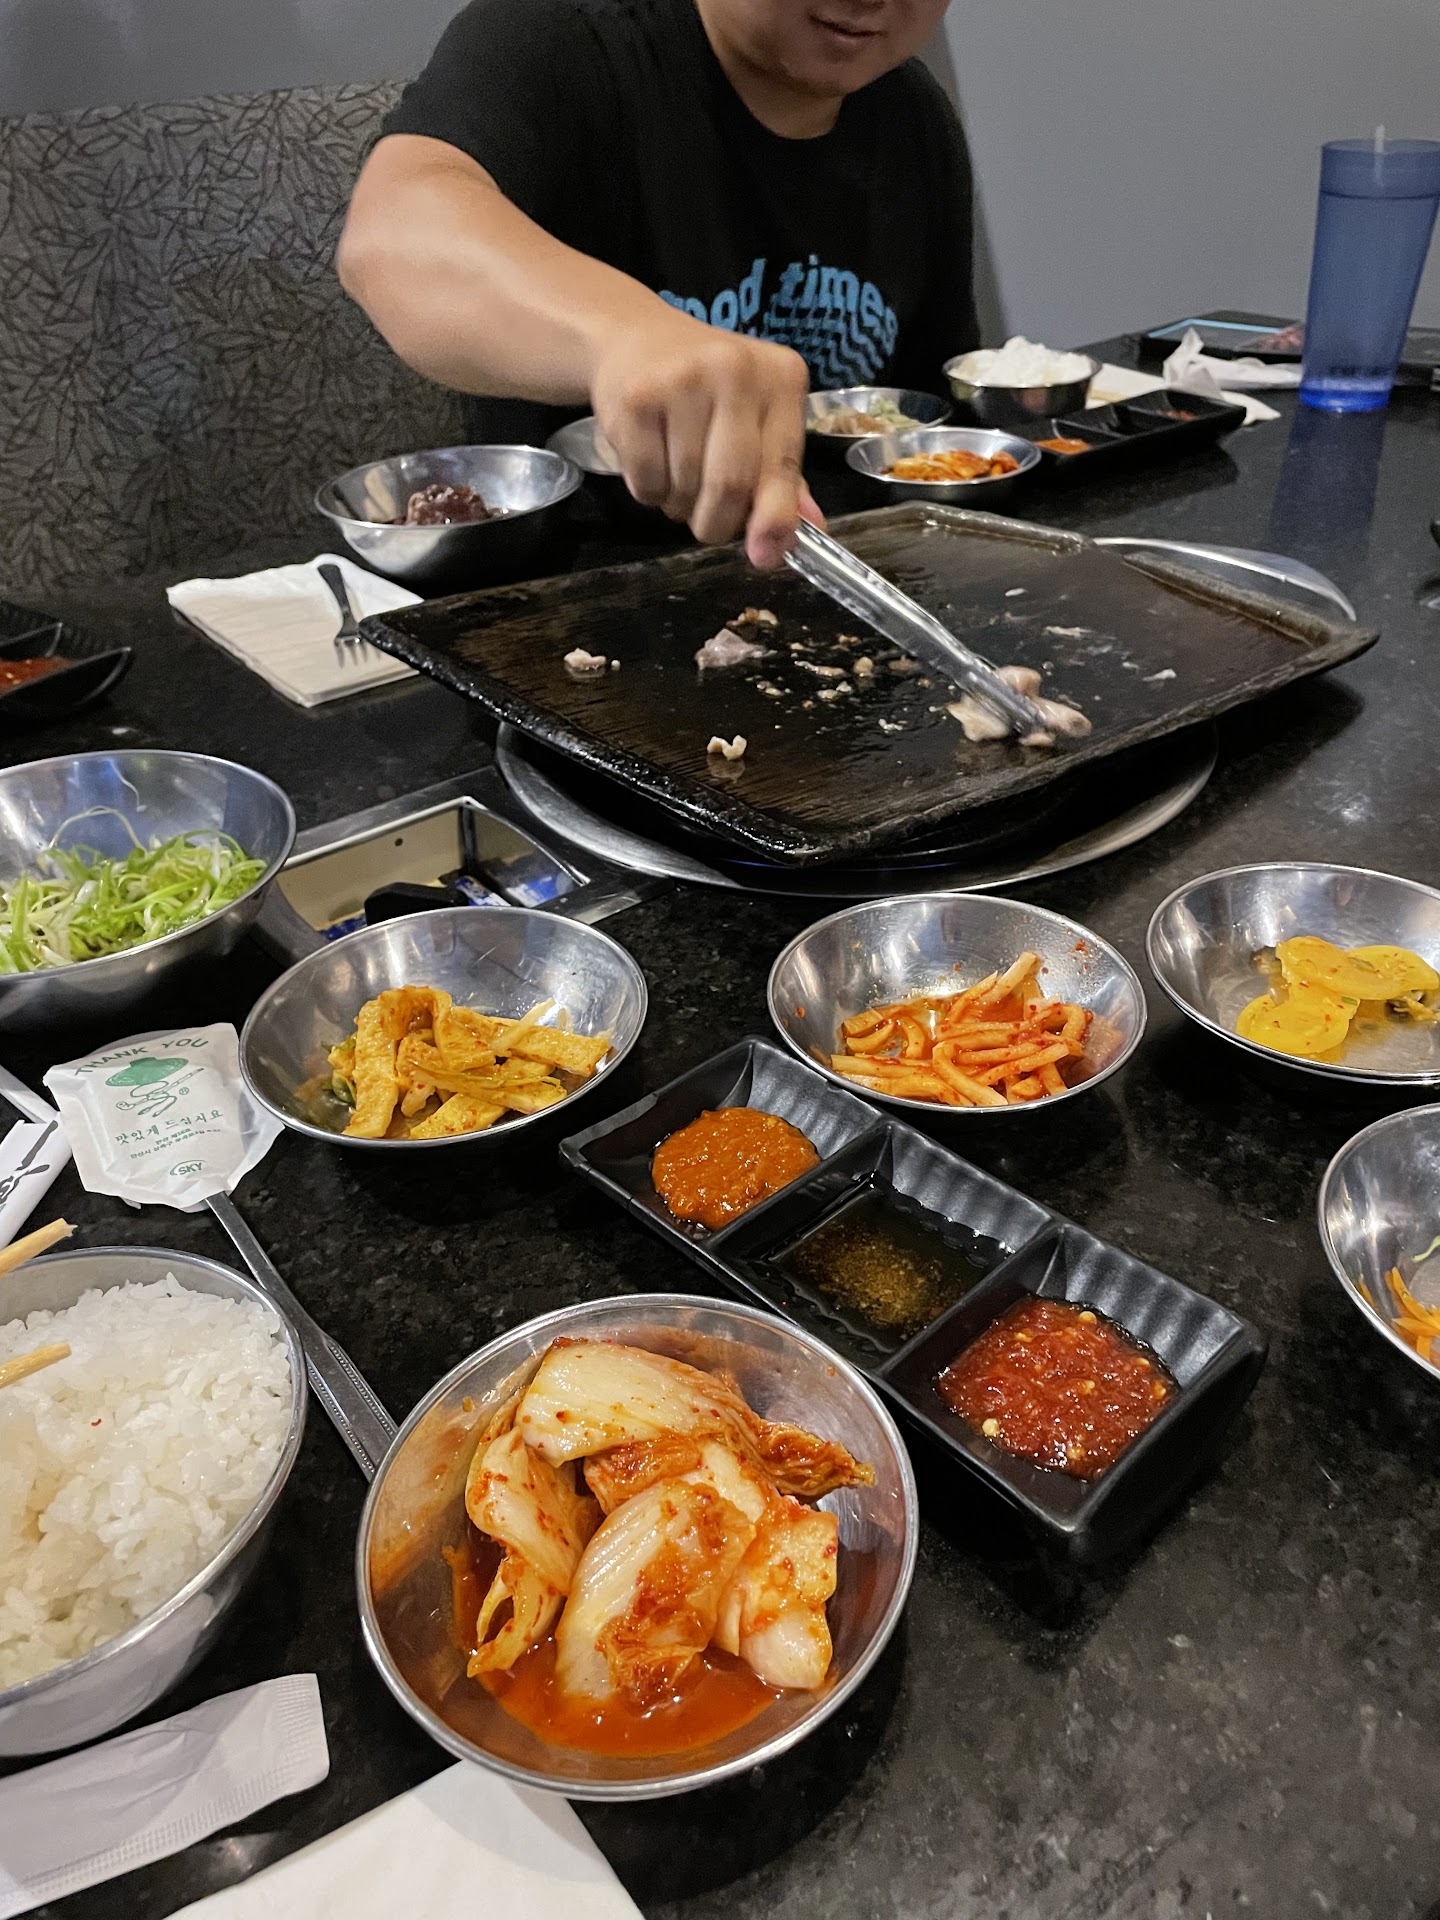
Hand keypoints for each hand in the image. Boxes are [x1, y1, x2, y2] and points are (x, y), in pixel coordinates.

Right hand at [590, 311, 821, 566]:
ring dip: (680, 506)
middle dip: (717, 522)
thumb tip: (797, 536)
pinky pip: (647, 482)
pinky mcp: (637, 399)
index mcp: (782, 378)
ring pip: (687, 489)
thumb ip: (782, 479)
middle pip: (732, 484)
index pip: (782, 465)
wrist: (635, 339)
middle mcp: (737, 370)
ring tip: (677, 474)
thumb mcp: (757, 421)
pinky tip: (651, 459)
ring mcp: (683, 380)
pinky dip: (649, 492)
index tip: (764, 554)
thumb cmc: (708, 389)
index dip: (774, 517)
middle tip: (707, 519)